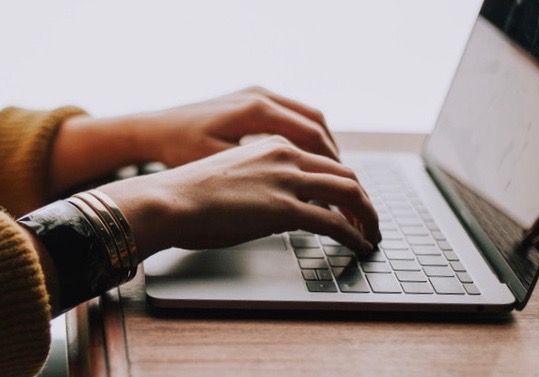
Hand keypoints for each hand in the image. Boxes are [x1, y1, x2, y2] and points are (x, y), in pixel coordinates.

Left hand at [47, 86, 338, 195]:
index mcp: (256, 111)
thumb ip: (260, 180)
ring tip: (334, 179)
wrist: (151, 130)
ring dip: (324, 149)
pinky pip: (292, 117)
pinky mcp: (250, 100)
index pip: (313, 137)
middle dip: (336, 160)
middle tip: (350, 190)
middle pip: (318, 126)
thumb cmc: (178, 152)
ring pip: (308, 119)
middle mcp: (261, 97)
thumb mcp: (221, 169)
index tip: (347, 192)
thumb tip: (299, 199)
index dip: (334, 167)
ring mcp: (257, 95)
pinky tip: (307, 163)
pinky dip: (306, 139)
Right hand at [98, 135, 379, 258]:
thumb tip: (271, 209)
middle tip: (369, 219)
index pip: (322, 160)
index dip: (342, 182)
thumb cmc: (185, 194)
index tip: (349, 200)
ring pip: (349, 192)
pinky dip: (354, 235)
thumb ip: (258, 183)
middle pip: (344, 173)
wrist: (167, 200)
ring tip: (371, 234)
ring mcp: (287, 180)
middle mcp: (285, 155)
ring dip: (367, 216)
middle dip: (363, 199)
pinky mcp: (285, 208)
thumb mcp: (229, 177)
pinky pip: (335, 222)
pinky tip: (359, 246)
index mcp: (271, 144)